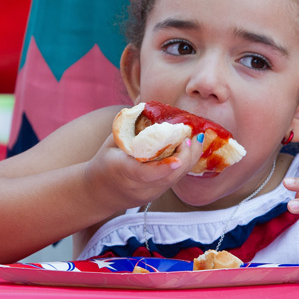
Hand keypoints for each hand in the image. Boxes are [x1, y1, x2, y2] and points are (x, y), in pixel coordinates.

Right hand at [85, 135, 202, 211]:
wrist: (100, 192)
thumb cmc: (106, 160)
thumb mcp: (112, 141)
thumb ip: (129, 126)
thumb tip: (144, 103)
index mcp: (121, 170)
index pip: (143, 173)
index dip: (162, 168)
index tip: (178, 160)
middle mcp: (137, 186)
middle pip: (167, 178)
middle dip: (185, 157)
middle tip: (194, 136)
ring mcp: (149, 193)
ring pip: (175, 179)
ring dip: (189, 158)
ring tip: (198, 139)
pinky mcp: (157, 194)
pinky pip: (174, 179)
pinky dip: (185, 163)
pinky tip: (192, 148)